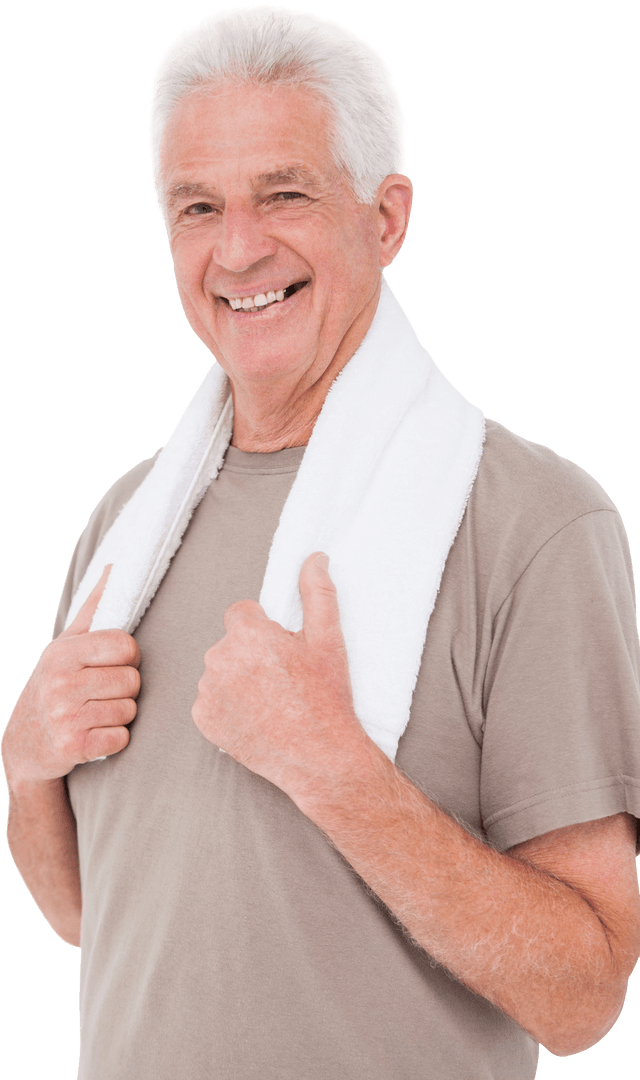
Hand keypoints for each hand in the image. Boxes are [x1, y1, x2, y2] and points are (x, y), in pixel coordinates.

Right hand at [1, 566, 140, 788]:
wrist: (23, 744)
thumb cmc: (55, 684)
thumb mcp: (67, 643)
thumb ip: (94, 606)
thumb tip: (115, 565)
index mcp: (62, 652)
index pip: (127, 646)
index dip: (129, 657)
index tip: (114, 664)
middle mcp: (60, 683)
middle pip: (133, 680)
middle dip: (126, 688)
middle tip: (104, 692)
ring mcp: (64, 717)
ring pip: (129, 710)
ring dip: (120, 714)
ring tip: (96, 711)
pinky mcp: (73, 747)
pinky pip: (121, 738)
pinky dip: (114, 739)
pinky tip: (94, 733)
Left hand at [192, 552, 367, 800]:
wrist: (319, 757)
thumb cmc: (326, 697)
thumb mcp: (328, 639)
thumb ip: (317, 592)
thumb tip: (314, 558)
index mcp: (247, 633)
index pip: (243, 614)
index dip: (265, 632)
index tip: (283, 653)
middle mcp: (219, 658)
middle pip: (230, 643)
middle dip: (251, 655)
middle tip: (282, 680)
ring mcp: (207, 691)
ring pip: (219, 671)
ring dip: (237, 680)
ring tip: (271, 702)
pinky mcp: (202, 720)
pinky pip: (210, 701)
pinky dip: (227, 707)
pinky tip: (255, 718)